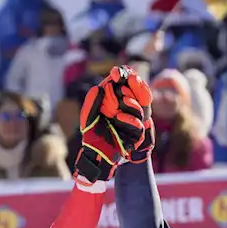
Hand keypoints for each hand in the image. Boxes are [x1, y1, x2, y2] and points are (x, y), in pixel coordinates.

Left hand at [74, 67, 153, 181]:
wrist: (97, 155)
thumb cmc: (92, 136)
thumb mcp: (88, 117)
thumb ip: (91, 102)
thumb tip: (98, 88)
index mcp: (114, 101)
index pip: (122, 86)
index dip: (123, 77)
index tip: (116, 72)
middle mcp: (125, 109)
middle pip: (135, 92)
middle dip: (133, 85)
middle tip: (127, 79)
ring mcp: (132, 120)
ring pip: (138, 107)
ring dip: (130, 102)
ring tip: (122, 99)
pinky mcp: (136, 133)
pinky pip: (137, 123)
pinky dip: (129, 119)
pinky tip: (119, 117)